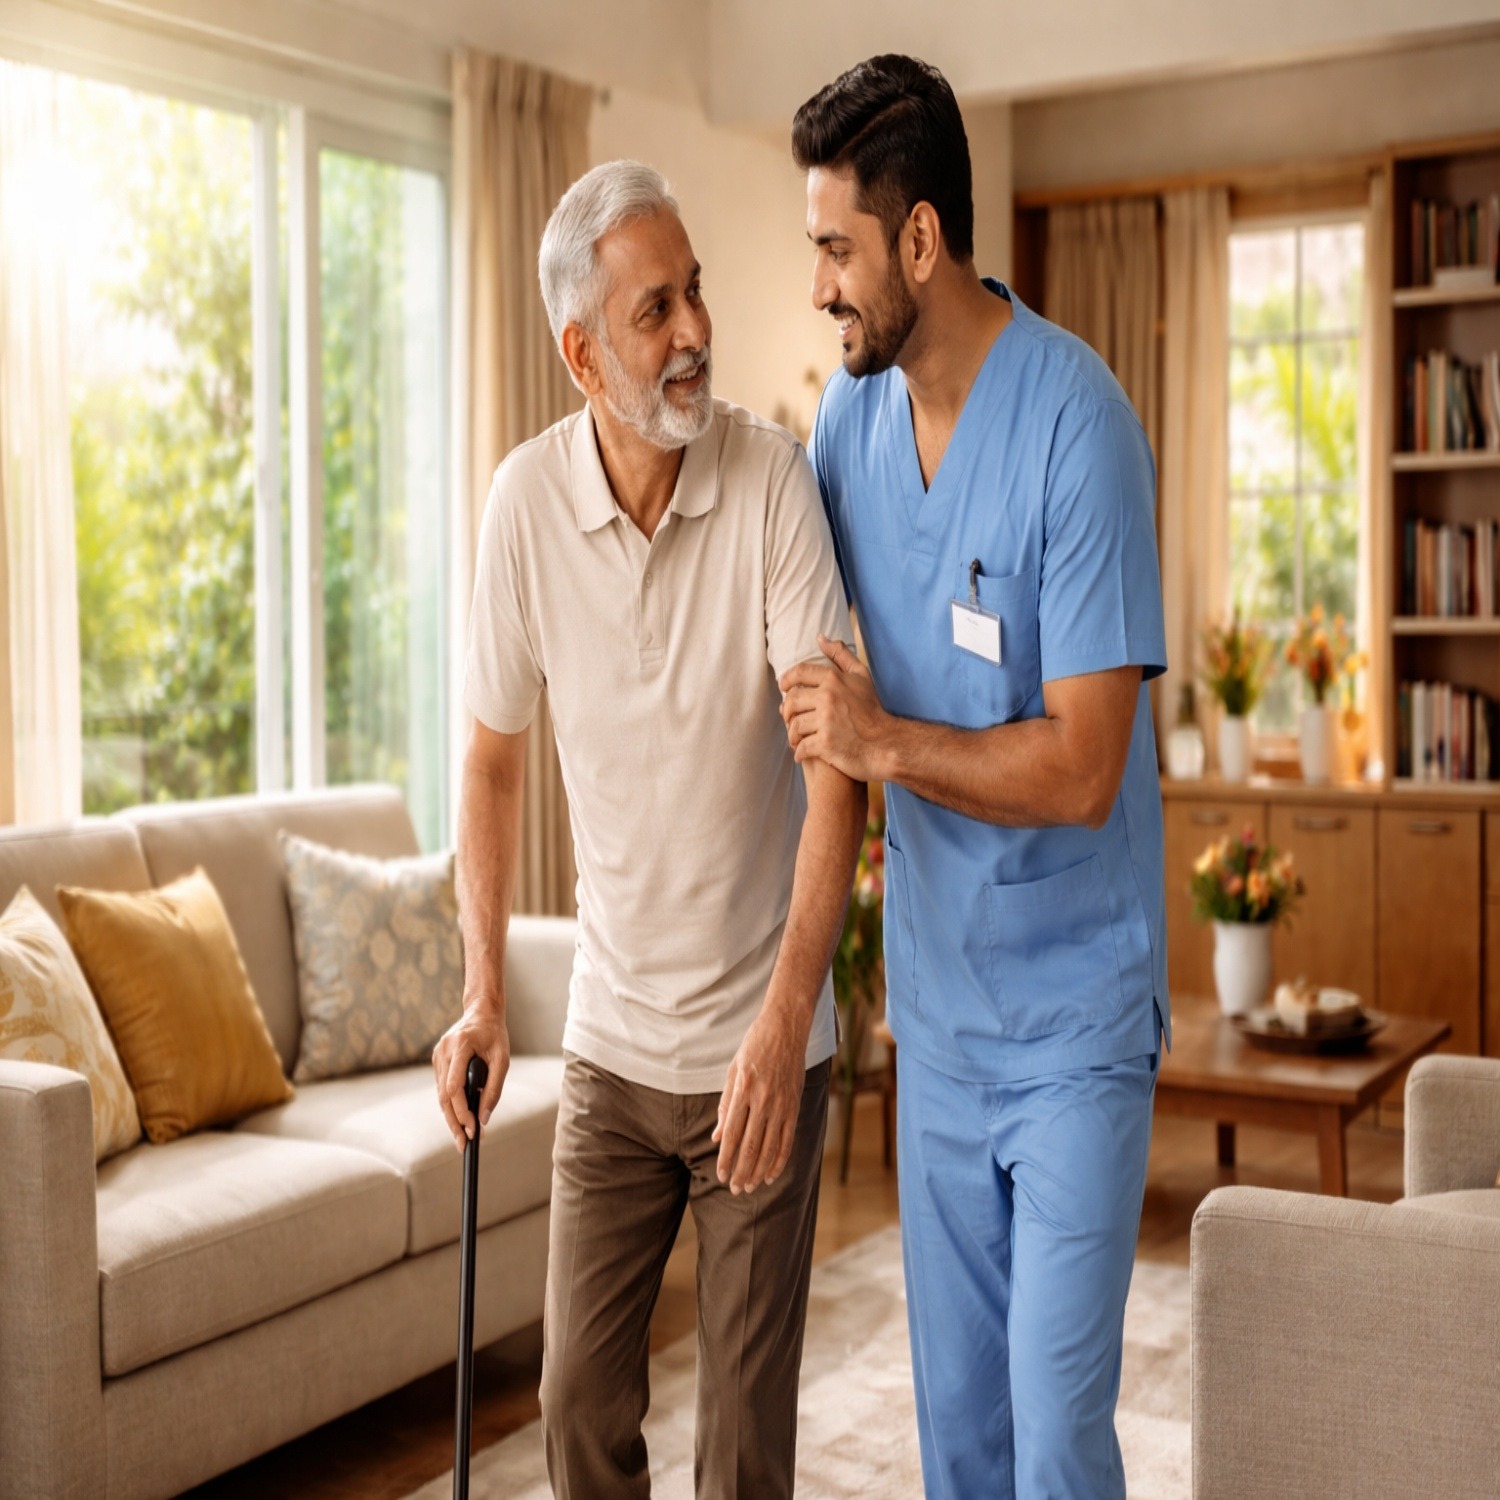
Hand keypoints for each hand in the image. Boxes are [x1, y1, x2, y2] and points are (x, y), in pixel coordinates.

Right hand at [432, 1000, 510, 1153]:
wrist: (481, 1011)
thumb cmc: (495, 1034)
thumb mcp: (502, 1059)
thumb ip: (494, 1088)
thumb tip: (485, 1118)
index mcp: (460, 1046)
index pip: (454, 1087)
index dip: (462, 1111)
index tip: (473, 1129)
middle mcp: (444, 1051)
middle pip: (444, 1096)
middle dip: (454, 1122)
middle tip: (464, 1144)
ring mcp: (437, 1055)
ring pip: (441, 1094)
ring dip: (451, 1117)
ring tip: (462, 1137)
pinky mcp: (437, 1059)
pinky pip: (442, 1087)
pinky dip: (450, 1104)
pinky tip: (459, 1119)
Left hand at [712, 1005, 809, 1194]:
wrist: (785, 1028)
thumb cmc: (754, 1046)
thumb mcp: (732, 1071)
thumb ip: (725, 1105)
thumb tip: (718, 1136)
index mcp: (743, 1090)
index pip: (732, 1134)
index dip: (726, 1159)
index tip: (721, 1175)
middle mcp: (763, 1100)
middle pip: (750, 1145)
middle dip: (741, 1171)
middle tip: (734, 1189)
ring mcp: (781, 1104)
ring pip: (770, 1147)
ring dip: (759, 1171)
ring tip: (750, 1187)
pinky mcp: (794, 1105)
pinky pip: (788, 1139)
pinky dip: (780, 1160)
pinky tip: (772, 1174)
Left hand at [778, 635, 890, 781]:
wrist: (886, 743)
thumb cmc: (872, 710)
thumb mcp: (861, 676)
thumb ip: (841, 655)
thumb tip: (820, 638)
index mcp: (834, 680)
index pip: (800, 673)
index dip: (787, 679)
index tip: (783, 688)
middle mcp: (828, 698)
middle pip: (792, 700)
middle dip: (787, 710)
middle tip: (789, 717)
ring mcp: (826, 722)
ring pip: (794, 725)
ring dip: (792, 734)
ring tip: (796, 738)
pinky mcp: (825, 744)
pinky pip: (801, 747)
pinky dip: (799, 752)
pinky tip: (803, 753)